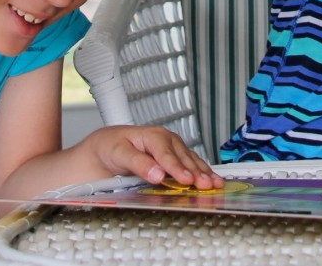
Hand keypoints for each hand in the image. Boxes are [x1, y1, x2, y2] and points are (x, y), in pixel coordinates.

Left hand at [83, 125, 223, 189]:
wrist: (105, 148)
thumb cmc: (111, 147)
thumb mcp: (119, 153)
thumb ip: (138, 163)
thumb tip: (157, 175)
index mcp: (153, 136)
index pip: (166, 155)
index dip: (177, 168)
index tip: (186, 180)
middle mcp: (167, 141)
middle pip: (183, 158)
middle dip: (196, 172)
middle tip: (206, 185)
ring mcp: (173, 149)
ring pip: (191, 161)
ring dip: (204, 173)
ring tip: (215, 184)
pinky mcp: (176, 158)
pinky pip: (192, 164)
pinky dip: (203, 172)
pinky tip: (213, 180)